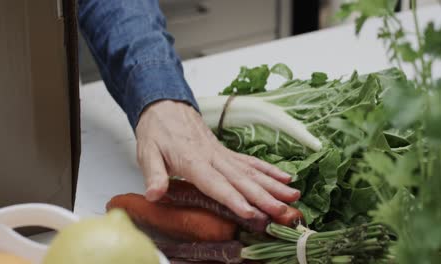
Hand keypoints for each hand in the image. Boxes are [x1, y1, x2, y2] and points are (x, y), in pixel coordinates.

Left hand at [135, 100, 299, 217]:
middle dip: (264, 197)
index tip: (250, 212)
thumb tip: (154, 195)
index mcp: (193, 161)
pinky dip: (269, 170)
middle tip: (283, 211)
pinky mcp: (227, 152)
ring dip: (274, 185)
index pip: (216, 183)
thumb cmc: (157, 130)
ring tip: (294, 195)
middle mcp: (213, 158)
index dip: (233, 199)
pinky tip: (285, 177)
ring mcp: (223, 154)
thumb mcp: (147, 152)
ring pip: (252, 171)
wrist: (166, 105)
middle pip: (242, 180)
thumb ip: (154, 174)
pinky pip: (251, 162)